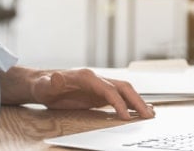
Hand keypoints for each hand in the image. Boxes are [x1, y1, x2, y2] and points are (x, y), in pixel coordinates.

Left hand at [31, 69, 154, 119]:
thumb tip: (57, 77)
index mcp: (87, 77)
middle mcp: (97, 79)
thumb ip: (52, 83)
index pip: (109, 89)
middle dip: (137, 101)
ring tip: (150, 114)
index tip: (126, 117)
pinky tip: (139, 111)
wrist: (42, 84)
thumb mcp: (44, 85)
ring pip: (124, 92)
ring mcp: (99, 86)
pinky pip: (119, 98)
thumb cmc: (44, 85)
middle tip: (148, 116)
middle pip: (122, 87)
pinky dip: (130, 104)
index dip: (119, 102)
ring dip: (138, 102)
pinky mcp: (99, 94)